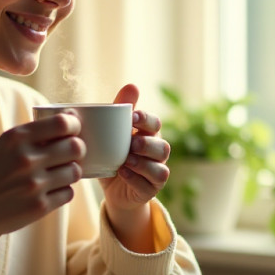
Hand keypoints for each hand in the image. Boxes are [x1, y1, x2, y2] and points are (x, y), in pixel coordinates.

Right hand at [0, 113, 83, 274]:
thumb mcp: (1, 147)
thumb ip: (30, 136)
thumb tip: (67, 121)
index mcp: (15, 138)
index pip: (61, 123)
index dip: (73, 125)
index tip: (73, 129)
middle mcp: (26, 159)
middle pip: (75, 147)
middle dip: (77, 149)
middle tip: (70, 153)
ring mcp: (34, 184)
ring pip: (75, 171)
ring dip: (71, 171)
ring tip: (60, 173)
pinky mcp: (40, 206)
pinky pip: (69, 193)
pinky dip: (64, 191)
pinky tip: (51, 190)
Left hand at [99, 84, 169, 251]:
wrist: (111, 188)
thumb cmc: (112, 154)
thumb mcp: (111, 133)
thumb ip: (119, 111)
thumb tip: (132, 84)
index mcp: (148, 135)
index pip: (155, 123)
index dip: (147, 119)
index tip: (132, 117)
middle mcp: (156, 153)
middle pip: (163, 146)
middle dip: (147, 143)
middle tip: (131, 142)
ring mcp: (156, 172)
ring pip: (161, 167)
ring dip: (143, 162)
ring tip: (126, 159)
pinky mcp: (151, 189)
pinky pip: (151, 184)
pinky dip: (137, 178)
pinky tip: (123, 172)